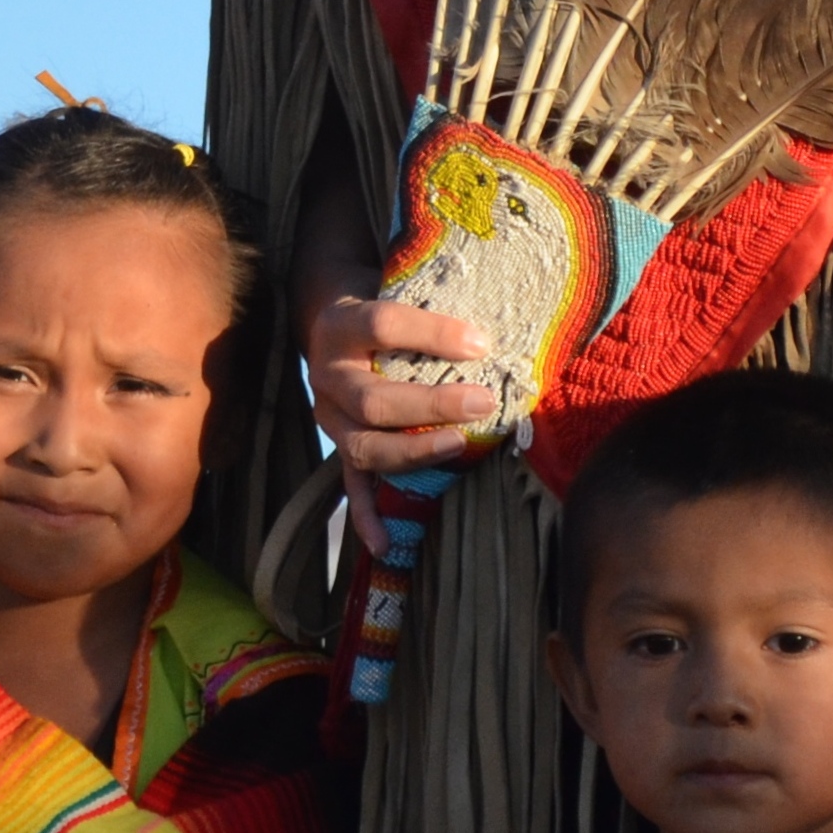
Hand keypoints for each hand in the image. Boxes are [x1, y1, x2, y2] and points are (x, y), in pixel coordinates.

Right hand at [302, 287, 495, 555]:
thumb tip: (505, 318)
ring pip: (363, 447)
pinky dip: (366, 517)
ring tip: (459, 447)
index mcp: (341, 326)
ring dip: (413, 452)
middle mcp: (327, 373)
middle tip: (484, 403)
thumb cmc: (382, 305)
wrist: (330, 320)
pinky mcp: (336, 446)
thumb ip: (436, 301)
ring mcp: (329, 416)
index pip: (383, 325)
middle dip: (432, 405)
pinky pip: (349, 485)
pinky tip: (386, 543)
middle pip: (373, 400)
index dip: (433, 334)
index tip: (482, 343)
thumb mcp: (397, 289)